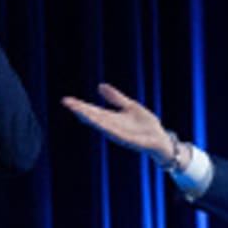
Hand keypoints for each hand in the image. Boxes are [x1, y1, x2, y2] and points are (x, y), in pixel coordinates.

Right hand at [61, 84, 179, 164]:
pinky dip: (108, 129)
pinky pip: (117, 134)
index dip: (79, 105)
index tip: (66, 100)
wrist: (161, 138)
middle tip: (68, 103)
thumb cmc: (146, 124)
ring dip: (90, 119)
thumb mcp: (130, 106)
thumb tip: (100, 86)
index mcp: (111, 118)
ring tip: (79, 111)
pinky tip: (100, 124)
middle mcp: (112, 127)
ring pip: (102, 126)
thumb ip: (116, 98)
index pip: (92, 110)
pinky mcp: (130, 141)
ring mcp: (120, 134)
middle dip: (81, 110)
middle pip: (93, 117)